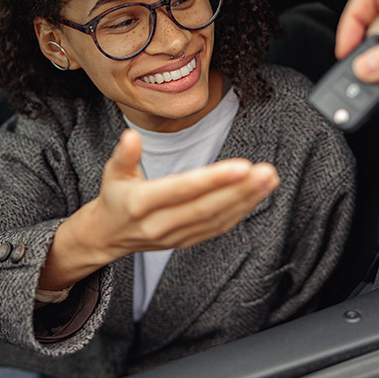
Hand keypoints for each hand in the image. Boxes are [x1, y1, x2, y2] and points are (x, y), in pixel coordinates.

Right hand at [39, 130, 278, 289]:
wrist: (108, 236)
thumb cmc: (115, 196)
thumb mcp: (112, 172)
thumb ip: (124, 154)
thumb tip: (131, 135)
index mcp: (140, 203)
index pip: (182, 190)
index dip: (213, 179)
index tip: (241, 166)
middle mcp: (159, 224)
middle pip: (206, 207)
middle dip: (240, 190)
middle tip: (266, 172)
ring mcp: (174, 236)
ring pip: (216, 219)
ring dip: (246, 200)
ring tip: (269, 180)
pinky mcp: (185, 242)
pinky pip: (216, 228)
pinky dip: (238, 212)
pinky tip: (255, 195)